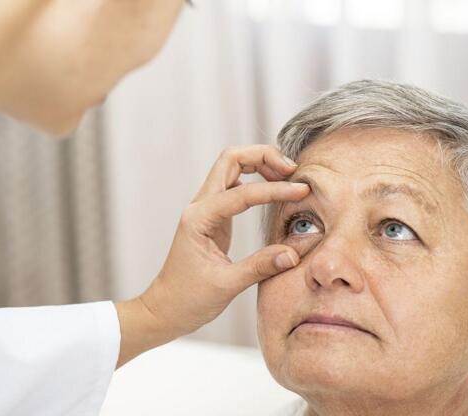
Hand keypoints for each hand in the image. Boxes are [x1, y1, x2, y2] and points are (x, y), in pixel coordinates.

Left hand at [116, 145, 309, 366]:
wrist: (165, 309)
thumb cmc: (187, 300)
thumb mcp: (226, 286)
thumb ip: (260, 267)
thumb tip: (294, 253)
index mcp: (199, 219)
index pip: (242, 193)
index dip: (275, 189)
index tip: (302, 191)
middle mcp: (199, 207)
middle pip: (230, 160)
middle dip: (263, 157)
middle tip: (293, 170)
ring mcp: (206, 210)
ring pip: (232, 168)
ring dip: (259, 164)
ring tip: (288, 176)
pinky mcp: (213, 218)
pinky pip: (234, 187)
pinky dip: (256, 181)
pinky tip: (274, 191)